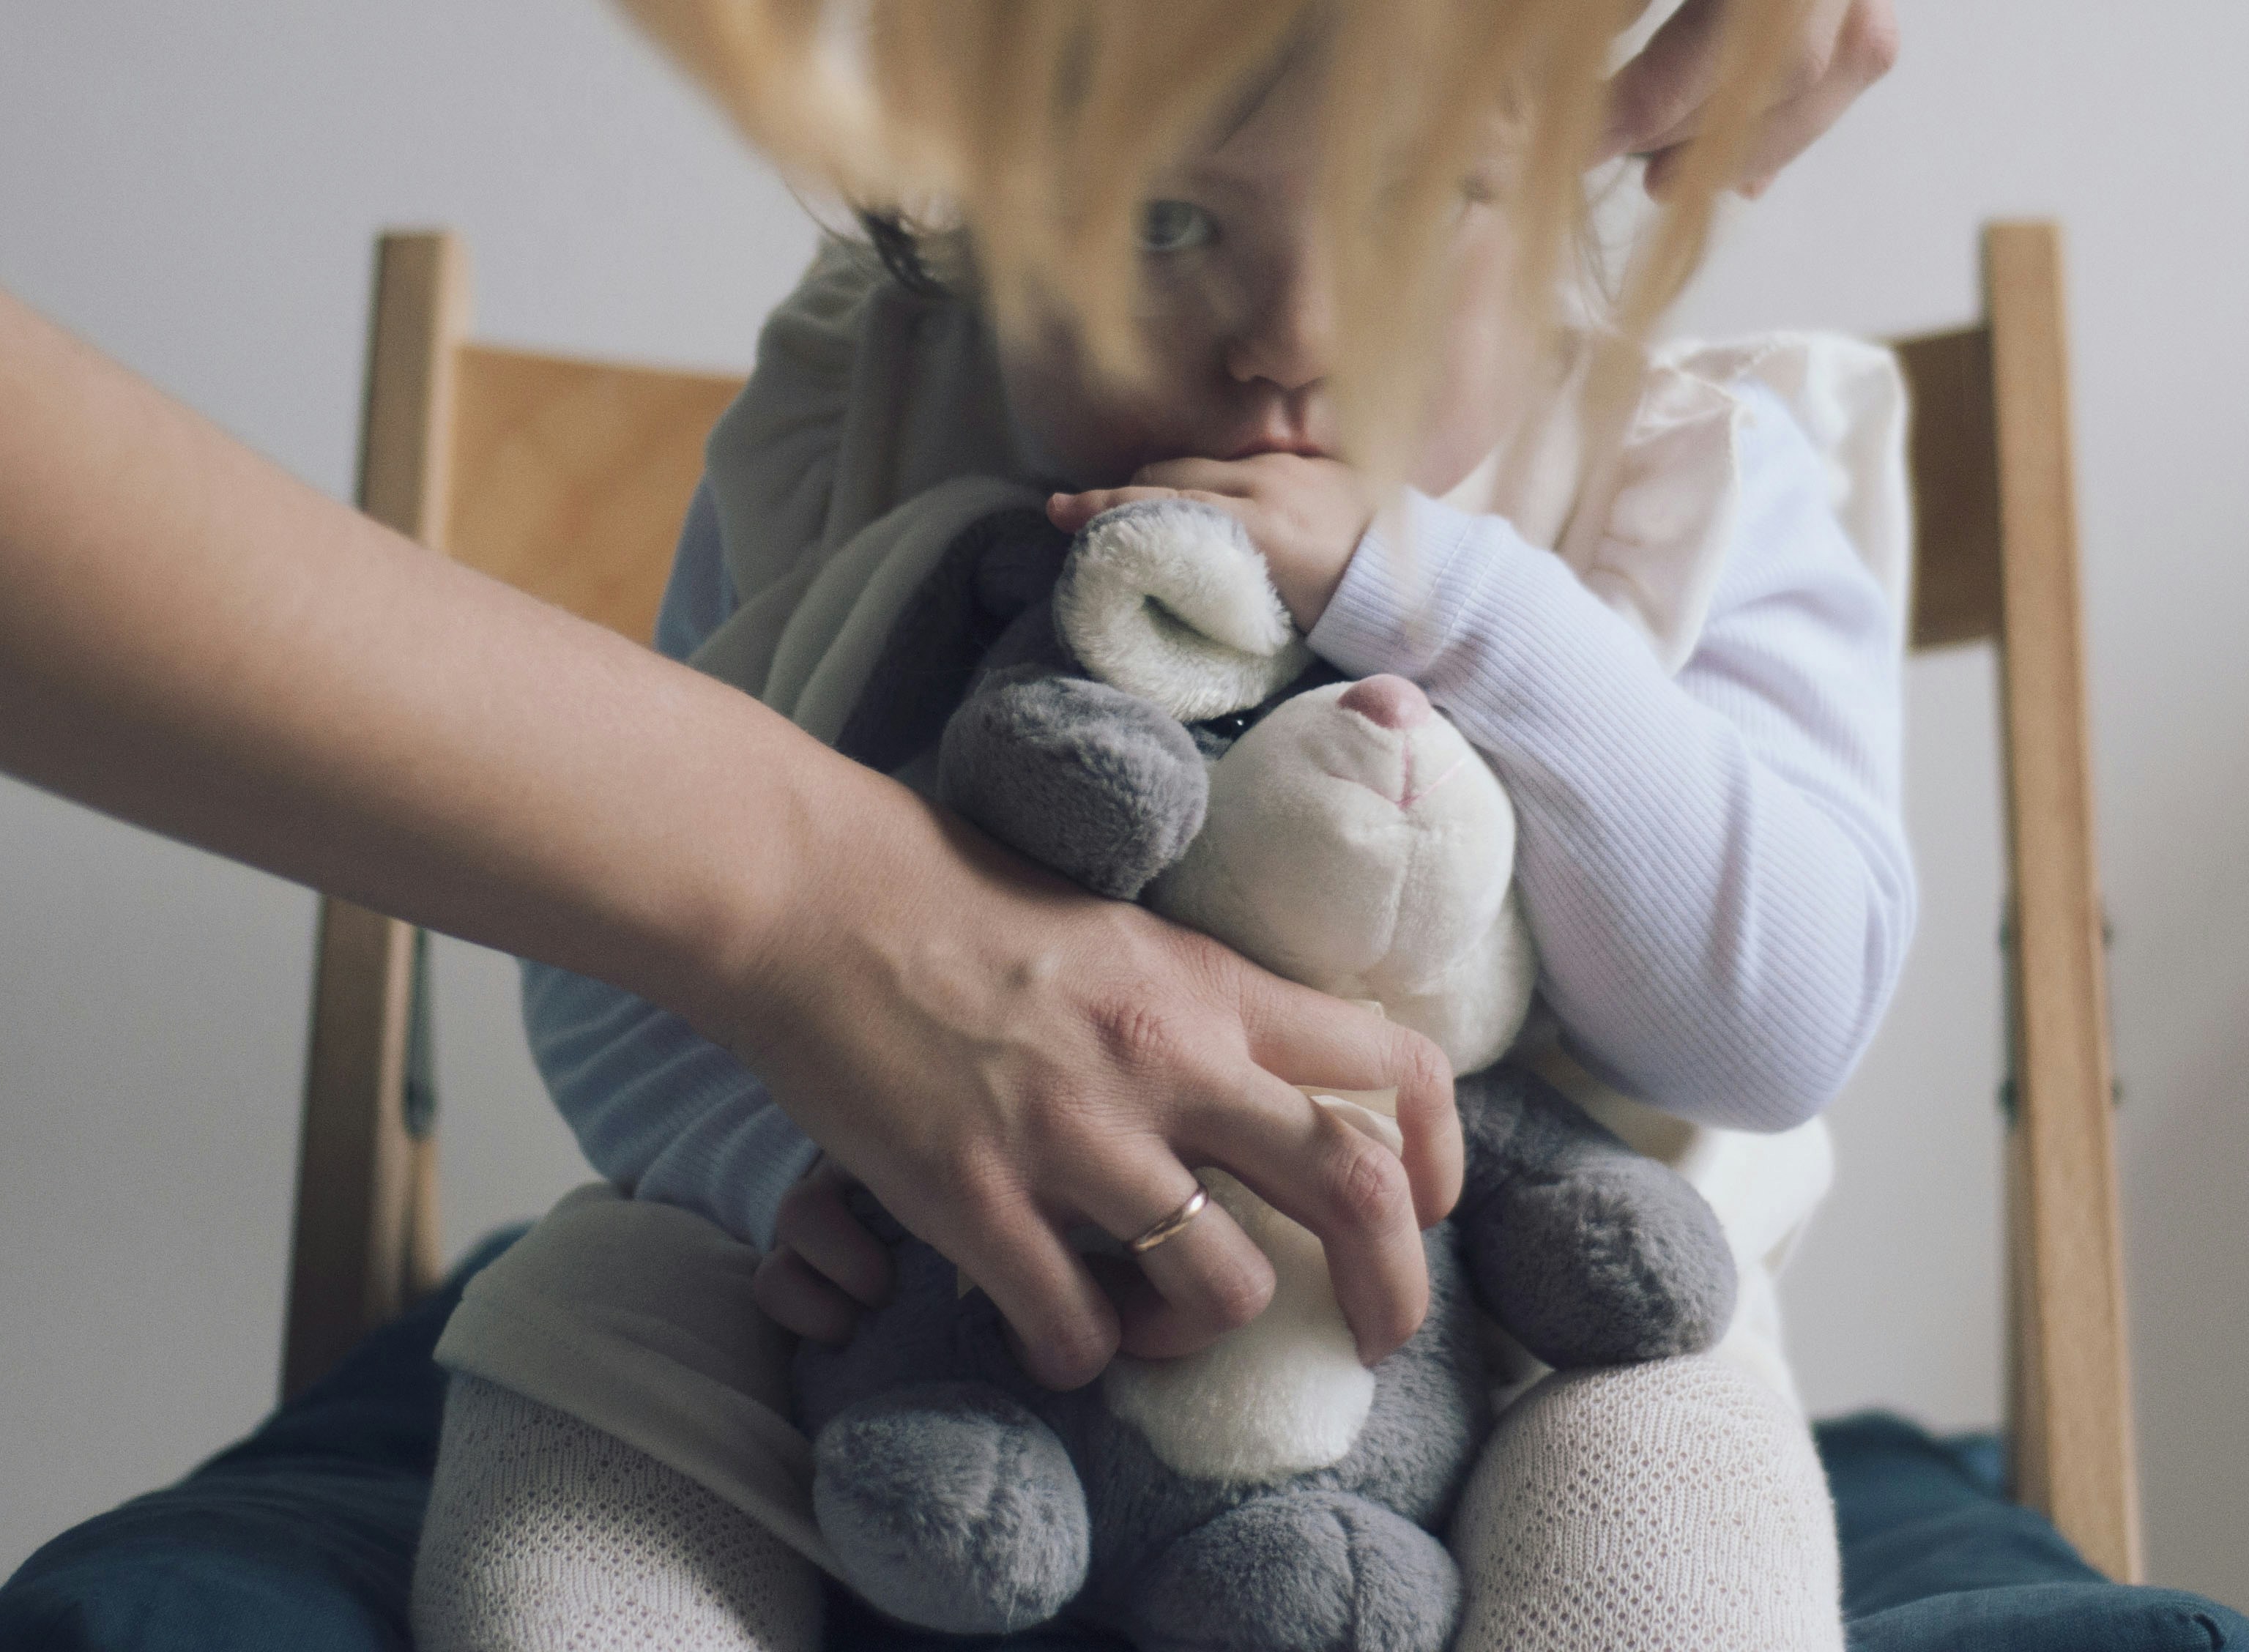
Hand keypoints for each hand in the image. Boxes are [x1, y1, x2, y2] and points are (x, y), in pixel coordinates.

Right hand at [724, 781, 1461, 1388]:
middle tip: (1380, 1341)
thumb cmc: (954, 901)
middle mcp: (1167, 1058)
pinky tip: (1051, 1336)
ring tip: (1153, 1328)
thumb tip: (1260, 1081)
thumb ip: (1197, 1008)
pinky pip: (1070, 1326)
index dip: (1438, 1154)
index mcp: (1209, 986)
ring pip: (1218, 1284)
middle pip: (1352, 1187)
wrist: (810, 892)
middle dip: (1393, 1288)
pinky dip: (1077, 1356)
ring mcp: (1073, 1132)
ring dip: (1200, 1333)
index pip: (1389, 1062)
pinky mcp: (976, 1193)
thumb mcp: (1122, 931)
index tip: (1426, 1208)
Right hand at [1047, 454, 1376, 630]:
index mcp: (1262, 527)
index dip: (1104, 509)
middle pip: (1172, 471)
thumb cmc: (1361, 617)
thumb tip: (1175, 599)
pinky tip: (1204, 500)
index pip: (1164, 505)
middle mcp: (1271, 481)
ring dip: (1168, 480)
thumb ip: (1229, 598)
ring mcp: (1294, 463)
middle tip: (1092, 516)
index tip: (1058, 510)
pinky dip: (1210, 476)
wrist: (1440, 583)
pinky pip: (1244, 460)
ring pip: (1204, 460)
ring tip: (1141, 508)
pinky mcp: (1315, 459)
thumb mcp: (1288, 619)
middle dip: (1126, 490)